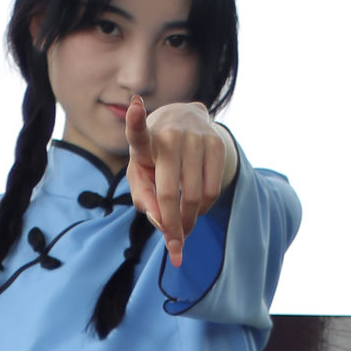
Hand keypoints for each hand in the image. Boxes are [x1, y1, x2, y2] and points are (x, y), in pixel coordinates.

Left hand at [125, 95, 235, 266]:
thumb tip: (161, 222)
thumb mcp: (140, 174)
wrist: (186, 122)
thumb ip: (144, 199)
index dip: (135, 120)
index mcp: (144, 142)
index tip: (134, 106)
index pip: (137, 131)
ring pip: (195, 197)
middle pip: (169, 193)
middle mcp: (170, 135)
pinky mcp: (216, 143)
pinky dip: (204, 208)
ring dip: (189, 220)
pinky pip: (212, 191)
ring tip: (184, 224)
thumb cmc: (155, 157)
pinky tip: (197, 207)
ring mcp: (195, 138)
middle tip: (174, 244)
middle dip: (171, 226)